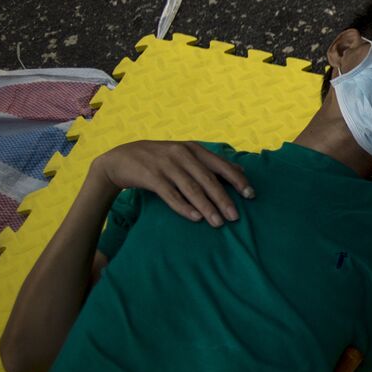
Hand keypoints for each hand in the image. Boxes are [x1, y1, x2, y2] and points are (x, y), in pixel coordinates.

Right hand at [91, 140, 253, 226]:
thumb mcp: (185, 154)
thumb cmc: (159, 159)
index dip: (237, 180)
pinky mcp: (151, 176)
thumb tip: (240, 171)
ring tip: (218, 222)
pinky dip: (184, 207)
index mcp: (193, 148)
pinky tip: (195, 218)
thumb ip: (210, 162)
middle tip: (235, 217)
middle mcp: (181, 154)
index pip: (220, 165)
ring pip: (191, 189)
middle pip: (208, 180)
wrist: (120, 159)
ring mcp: (165, 165)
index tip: (251, 195)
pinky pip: (170, 194)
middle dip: (223, 199)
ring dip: (206, 207)